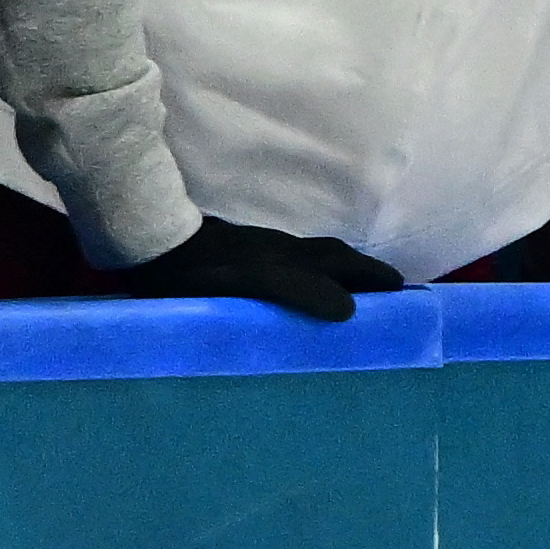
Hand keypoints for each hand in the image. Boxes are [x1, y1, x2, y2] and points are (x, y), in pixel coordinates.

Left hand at [122, 216, 405, 321]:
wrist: (146, 239)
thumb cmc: (192, 271)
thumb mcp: (247, 282)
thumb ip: (297, 291)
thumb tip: (348, 310)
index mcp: (287, 261)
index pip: (342, 267)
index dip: (372, 278)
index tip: (404, 292)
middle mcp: (280, 252)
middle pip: (332, 256)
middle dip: (364, 271)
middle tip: (390, 289)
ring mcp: (258, 250)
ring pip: (311, 256)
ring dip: (339, 268)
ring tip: (354, 287)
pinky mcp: (236, 252)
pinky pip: (289, 258)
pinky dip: (311, 269)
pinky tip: (299, 284)